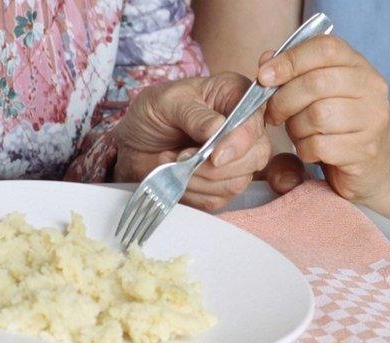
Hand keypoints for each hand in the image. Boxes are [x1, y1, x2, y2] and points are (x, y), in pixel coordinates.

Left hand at [114, 72, 270, 210]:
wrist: (134, 144)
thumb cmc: (153, 114)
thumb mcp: (167, 102)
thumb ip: (194, 115)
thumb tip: (218, 129)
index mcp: (236, 96)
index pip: (255, 121)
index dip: (240, 142)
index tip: (215, 156)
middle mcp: (244, 128)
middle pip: (255, 157)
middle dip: (215, 166)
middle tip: (182, 156)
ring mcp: (238, 160)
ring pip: (236, 182)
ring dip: (198, 178)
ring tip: (172, 161)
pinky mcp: (223, 186)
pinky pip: (218, 199)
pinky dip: (192, 191)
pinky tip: (177, 174)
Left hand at [257, 35, 389, 206]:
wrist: (370, 168)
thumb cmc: (335, 127)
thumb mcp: (315, 95)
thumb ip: (292, 74)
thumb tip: (266, 62)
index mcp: (359, 66)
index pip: (325, 48)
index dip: (289, 60)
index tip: (264, 76)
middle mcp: (372, 88)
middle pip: (316, 83)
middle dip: (284, 100)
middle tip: (274, 114)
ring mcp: (373, 119)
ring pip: (317, 115)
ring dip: (296, 128)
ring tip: (298, 133)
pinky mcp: (366, 150)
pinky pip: (320, 145)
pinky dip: (305, 149)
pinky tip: (309, 150)